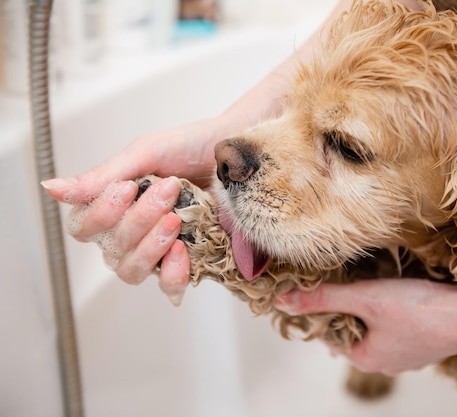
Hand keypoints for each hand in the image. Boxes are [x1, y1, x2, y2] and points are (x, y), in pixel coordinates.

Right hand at [42, 117, 230, 302]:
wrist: (237, 154)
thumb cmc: (191, 147)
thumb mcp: (146, 153)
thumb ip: (103, 175)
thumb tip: (50, 188)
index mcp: (115, 206)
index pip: (83, 228)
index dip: (100, 215)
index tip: (128, 187)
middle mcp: (132, 232)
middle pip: (110, 249)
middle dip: (138, 220)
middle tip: (169, 189)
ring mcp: (159, 250)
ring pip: (131, 271)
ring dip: (150, 246)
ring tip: (175, 219)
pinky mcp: (189, 261)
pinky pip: (168, 285)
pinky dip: (171, 271)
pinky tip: (182, 250)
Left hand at [274, 279, 456, 374]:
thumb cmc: (422, 310)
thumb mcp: (364, 298)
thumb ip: (323, 298)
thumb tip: (283, 301)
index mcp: (366, 358)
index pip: (328, 334)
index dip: (319, 310)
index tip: (314, 288)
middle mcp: (386, 362)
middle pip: (352, 331)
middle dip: (345, 306)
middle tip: (341, 279)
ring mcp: (409, 353)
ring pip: (376, 327)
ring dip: (369, 306)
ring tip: (368, 281)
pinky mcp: (427, 340)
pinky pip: (398, 326)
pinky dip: (391, 310)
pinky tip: (397, 292)